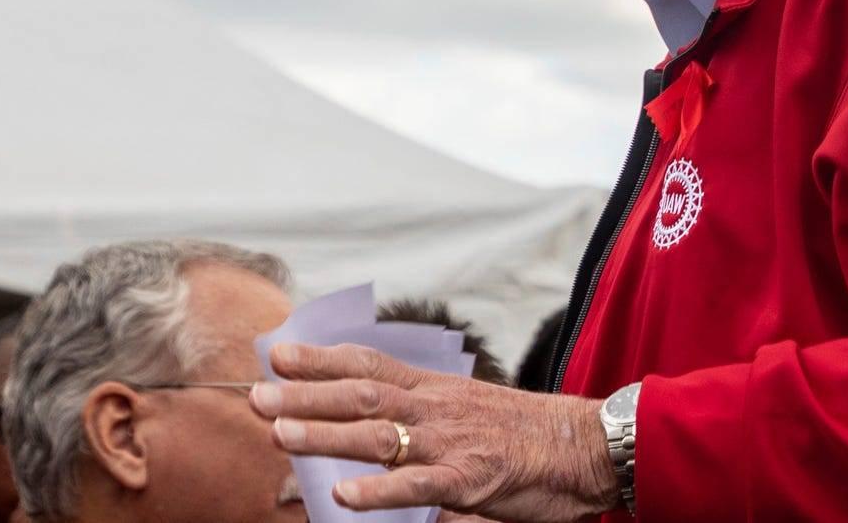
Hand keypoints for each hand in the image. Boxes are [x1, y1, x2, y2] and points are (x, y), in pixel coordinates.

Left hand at [253, 342, 617, 520]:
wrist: (592, 445)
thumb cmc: (532, 435)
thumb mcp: (474, 414)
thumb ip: (427, 420)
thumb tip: (379, 430)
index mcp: (438, 390)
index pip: (371, 366)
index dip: (323, 358)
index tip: (278, 351)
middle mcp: (438, 408)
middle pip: (362, 395)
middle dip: (304, 394)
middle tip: (255, 394)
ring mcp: (452, 442)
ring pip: (379, 434)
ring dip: (325, 433)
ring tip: (279, 433)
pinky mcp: (471, 479)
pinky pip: (417, 486)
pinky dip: (378, 490)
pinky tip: (342, 496)